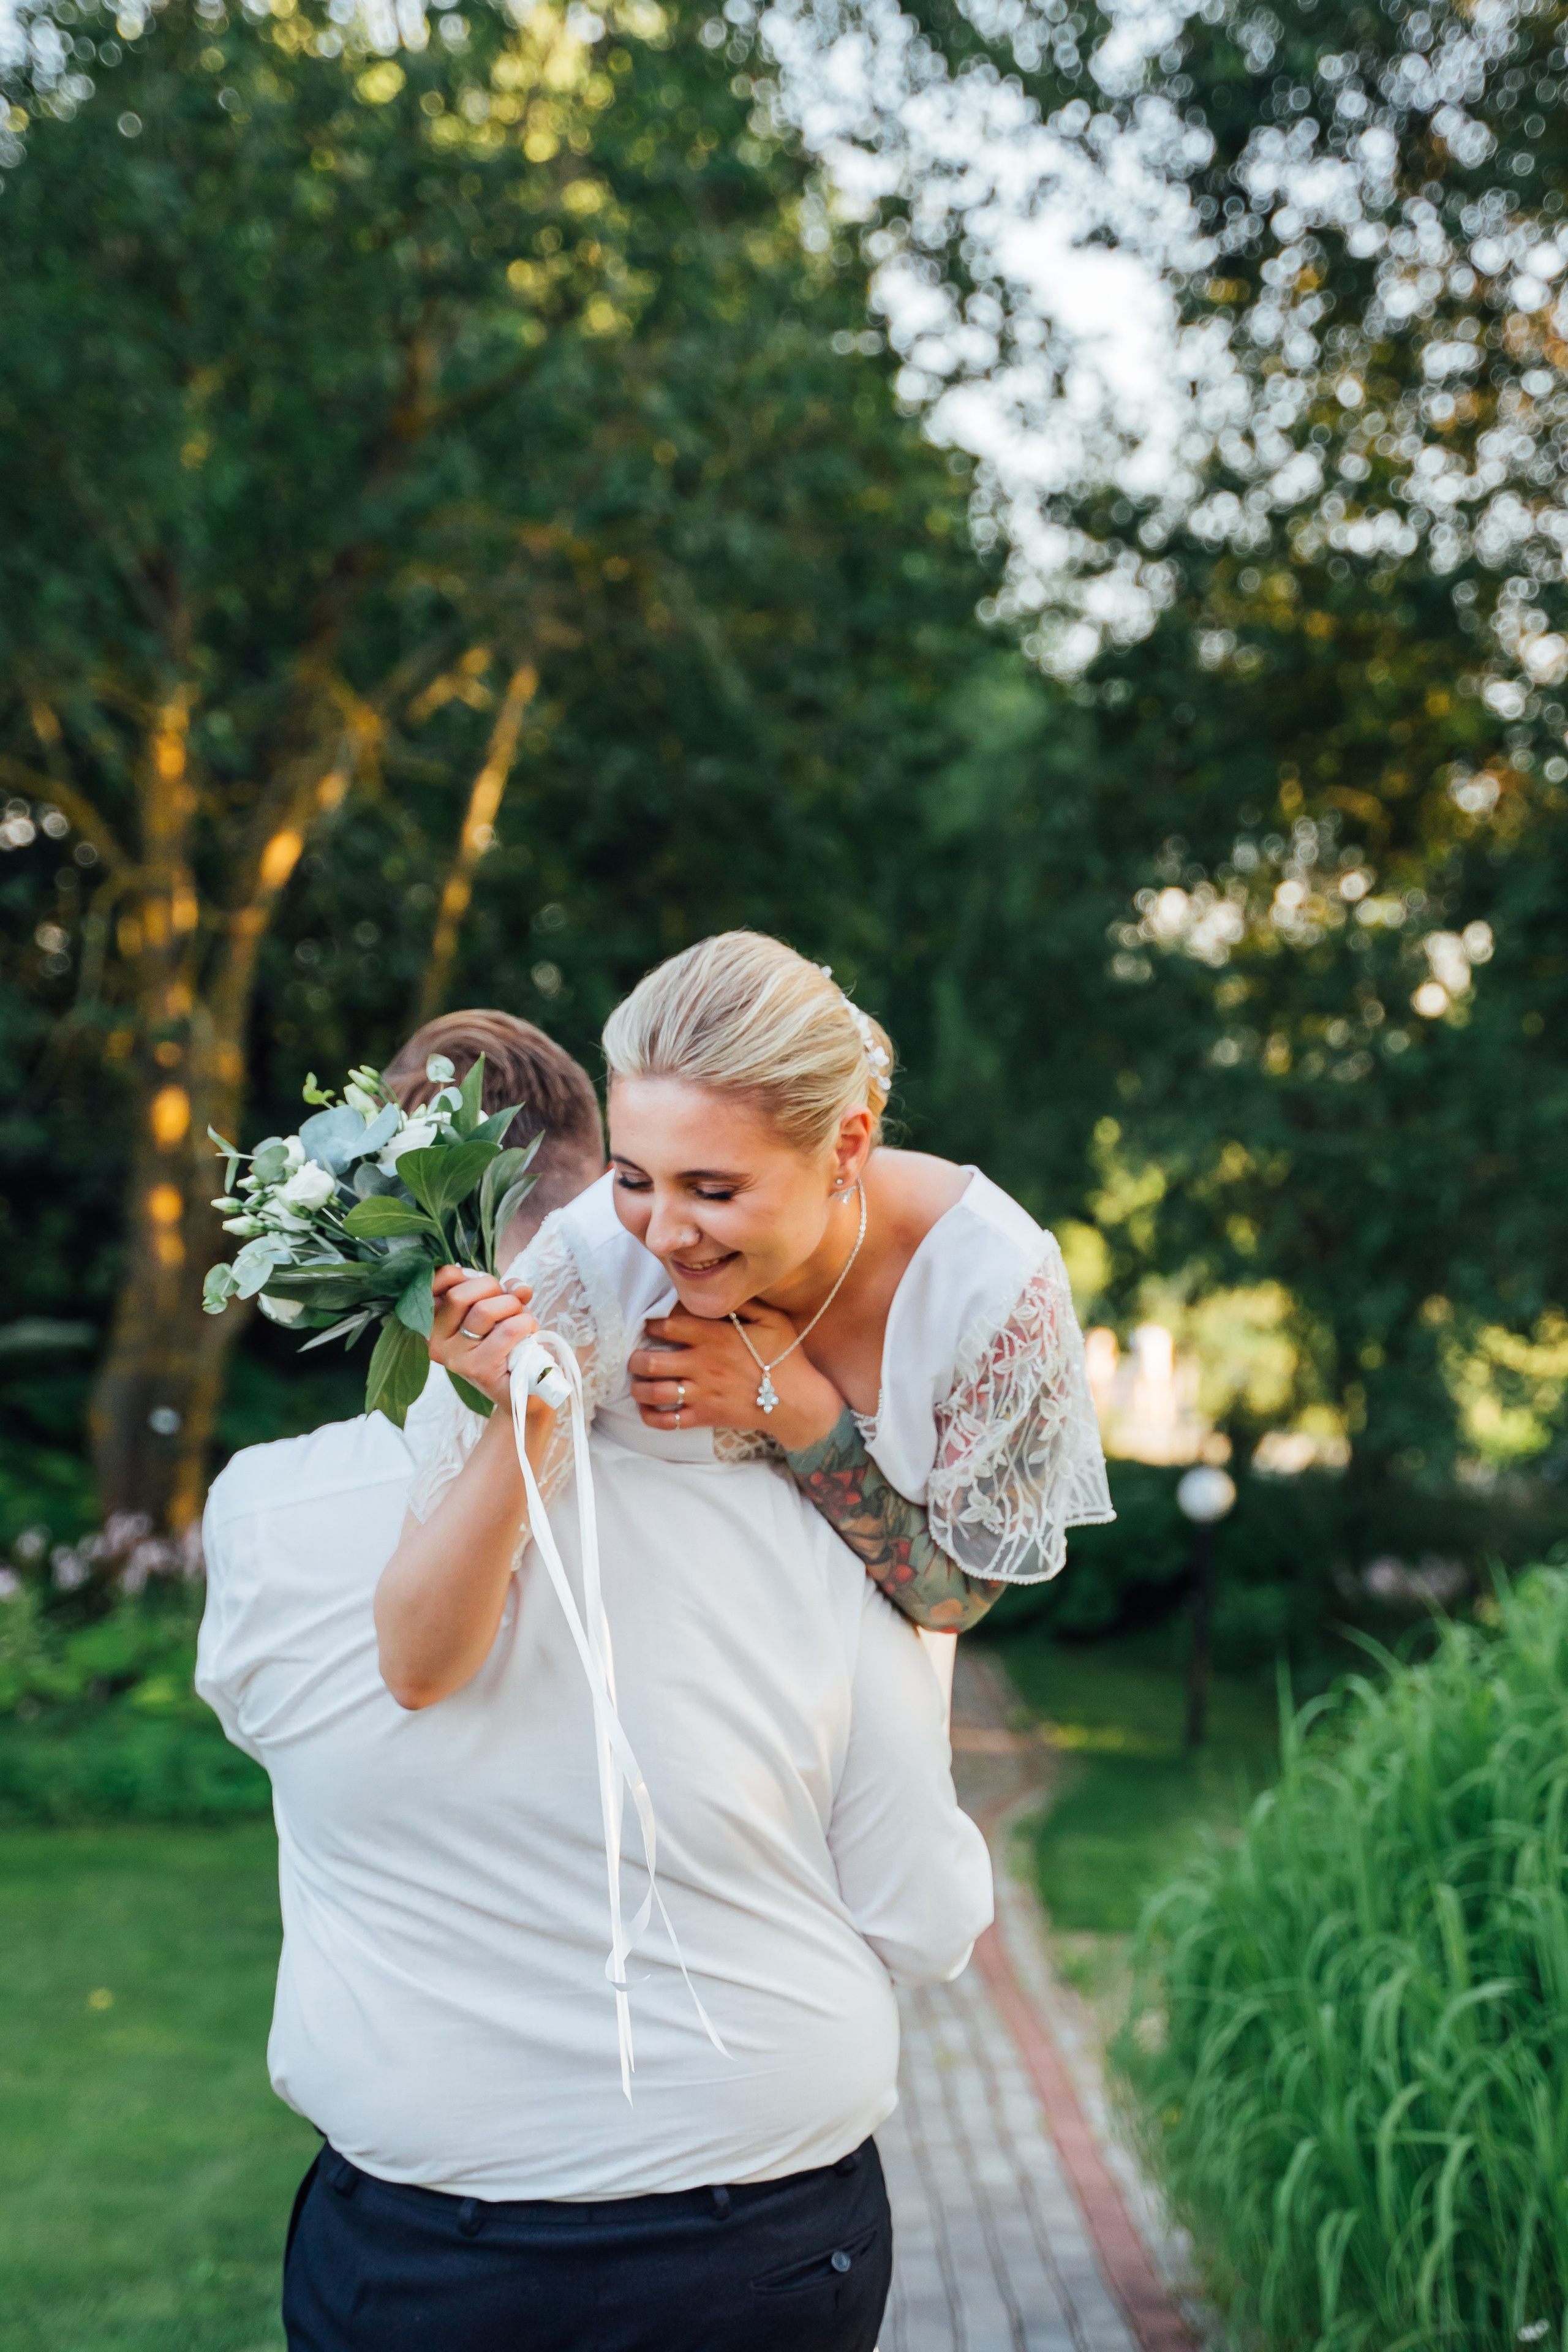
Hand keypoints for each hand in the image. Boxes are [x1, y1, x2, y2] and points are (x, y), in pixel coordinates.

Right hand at [430, 1265, 538, 1411]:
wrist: (521, 1392)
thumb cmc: (507, 1346)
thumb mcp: (500, 1312)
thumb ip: (504, 1293)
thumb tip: (518, 1286)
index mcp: (435, 1325)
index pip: (434, 1284)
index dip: (461, 1273)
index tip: (484, 1280)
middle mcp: (438, 1343)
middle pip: (460, 1295)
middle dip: (493, 1288)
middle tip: (509, 1301)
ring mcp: (456, 1359)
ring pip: (485, 1310)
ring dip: (513, 1306)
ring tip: (523, 1319)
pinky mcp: (479, 1369)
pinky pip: (508, 1330)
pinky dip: (526, 1324)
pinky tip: (529, 1334)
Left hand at [627, 1302, 843, 1452]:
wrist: (798, 1401)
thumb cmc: (785, 1356)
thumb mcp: (772, 1319)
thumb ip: (744, 1301)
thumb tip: (720, 1287)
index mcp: (715, 1336)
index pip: (668, 1324)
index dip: (652, 1323)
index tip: (651, 1325)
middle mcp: (702, 1364)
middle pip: (650, 1360)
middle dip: (636, 1358)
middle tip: (637, 1356)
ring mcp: (702, 1393)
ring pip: (653, 1392)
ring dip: (638, 1387)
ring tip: (638, 1382)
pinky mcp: (705, 1416)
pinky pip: (668, 1421)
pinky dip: (650, 1416)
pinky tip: (647, 1409)